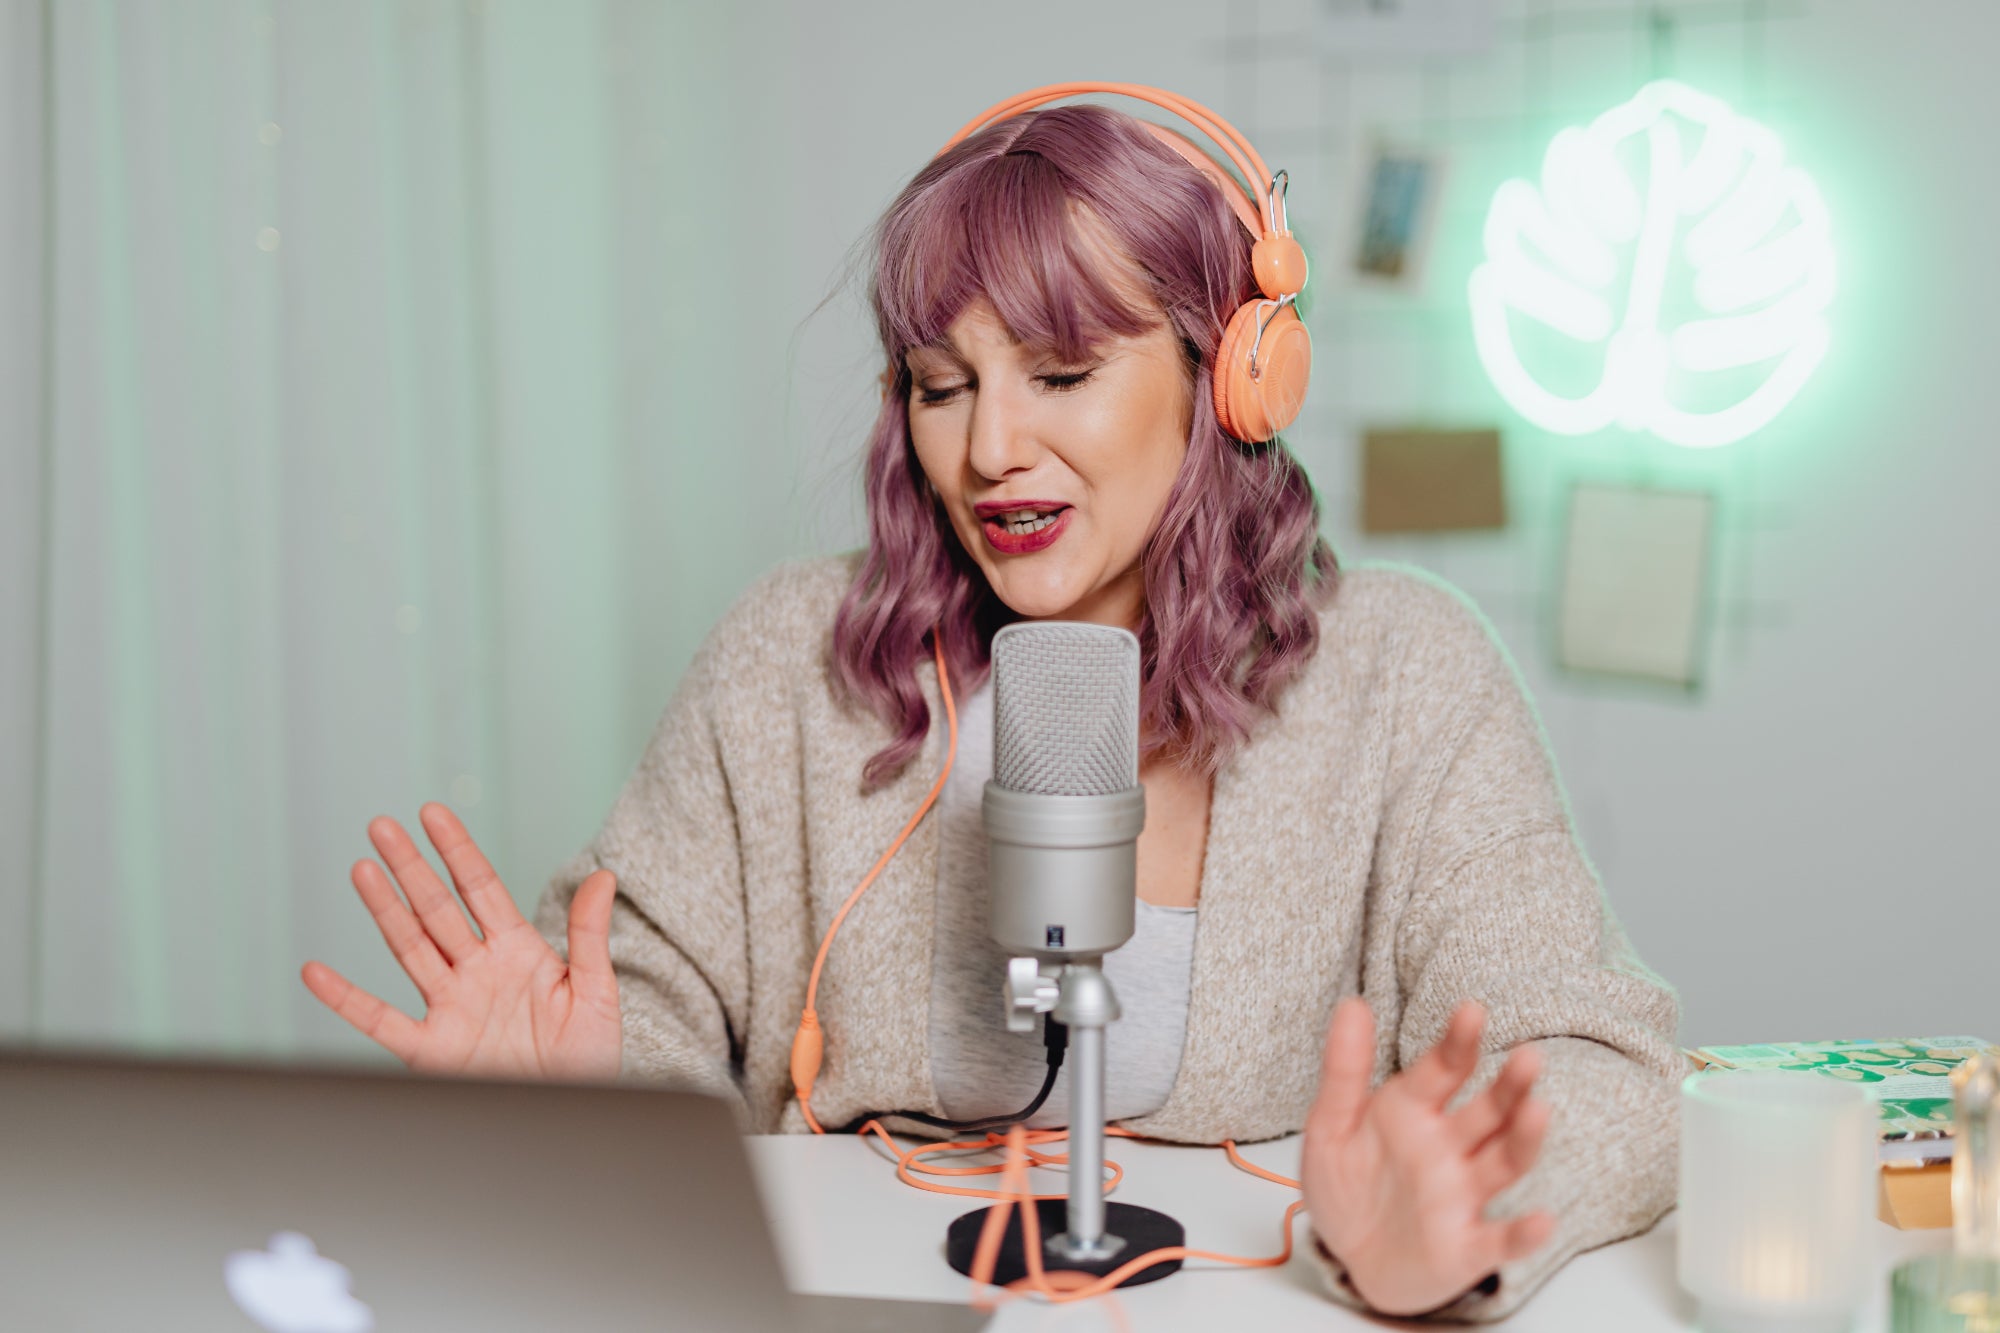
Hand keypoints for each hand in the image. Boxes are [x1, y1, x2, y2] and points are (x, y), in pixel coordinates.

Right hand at [301, 803, 621, 1081]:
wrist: (574, 1111)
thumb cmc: (588, 1057)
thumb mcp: (596, 992)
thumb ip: (590, 936)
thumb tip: (604, 876)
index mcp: (517, 952)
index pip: (481, 889)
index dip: (457, 850)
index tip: (433, 812)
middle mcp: (477, 972)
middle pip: (435, 909)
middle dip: (409, 867)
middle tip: (381, 825)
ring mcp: (451, 1007)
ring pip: (409, 948)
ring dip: (384, 909)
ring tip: (362, 868)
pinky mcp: (432, 1050)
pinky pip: (382, 1020)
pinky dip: (346, 999)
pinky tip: (316, 973)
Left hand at [1301, 997, 1554, 1316]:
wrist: (1350, 1258)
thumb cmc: (1349, 1185)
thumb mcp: (1331, 1125)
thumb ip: (1344, 1069)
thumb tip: (1352, 1003)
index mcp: (1414, 1111)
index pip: (1444, 1069)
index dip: (1458, 1041)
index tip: (1471, 1010)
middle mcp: (1448, 1148)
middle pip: (1488, 1112)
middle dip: (1510, 1086)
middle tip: (1529, 1057)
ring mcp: (1461, 1196)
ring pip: (1503, 1163)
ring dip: (1523, 1139)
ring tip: (1539, 1111)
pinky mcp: (1466, 1247)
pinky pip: (1499, 1240)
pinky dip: (1522, 1233)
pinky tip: (1541, 1221)